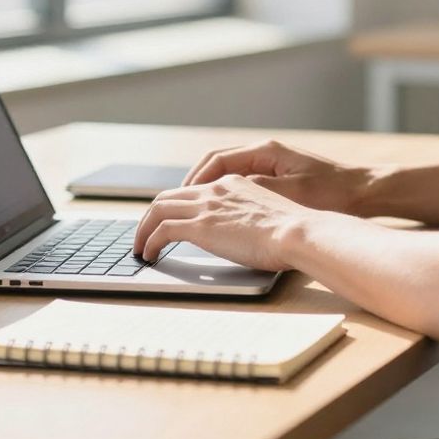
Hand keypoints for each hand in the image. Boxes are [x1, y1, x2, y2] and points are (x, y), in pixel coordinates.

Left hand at [131, 175, 320, 271]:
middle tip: (145, 233)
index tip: (169, 221)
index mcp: (233, 183)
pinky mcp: (201, 226)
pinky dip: (150, 241)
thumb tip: (242, 236)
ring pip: (158, 209)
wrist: (298, 232)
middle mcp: (216, 190)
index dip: (176, 206)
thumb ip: (249, 219)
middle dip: (151, 216)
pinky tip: (149, 254)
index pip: (193, 191)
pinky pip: (162, 230)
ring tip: (140, 247)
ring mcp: (207, 206)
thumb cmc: (293, 232)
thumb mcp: (267, 215)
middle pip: (168, 196)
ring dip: (144, 229)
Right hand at [183, 140, 378, 215]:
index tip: (181, 197)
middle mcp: (265, 154)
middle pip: (216, 165)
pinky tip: (223, 216)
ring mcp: (272, 166)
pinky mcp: (279, 180)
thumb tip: (222, 194)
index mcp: (264, 152)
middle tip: (177, 205)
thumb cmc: (333, 191)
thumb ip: (255, 191)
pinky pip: (242, 185)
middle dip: (195, 185)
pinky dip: (227, 198)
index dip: (195, 180)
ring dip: (209, 191)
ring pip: (228, 176)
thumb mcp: (291, 192)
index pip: (216, 160)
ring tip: (193, 212)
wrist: (365, 192)